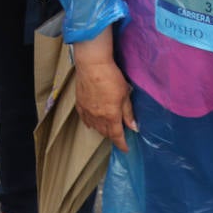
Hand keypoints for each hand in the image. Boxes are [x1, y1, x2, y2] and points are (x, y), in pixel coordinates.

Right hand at [72, 30, 136, 151]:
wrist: (92, 64)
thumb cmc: (110, 77)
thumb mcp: (125, 94)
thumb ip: (128, 113)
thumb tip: (133, 127)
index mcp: (111, 116)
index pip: (117, 136)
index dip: (122, 144)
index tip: (126, 149)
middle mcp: (97, 116)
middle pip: (105, 132)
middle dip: (113, 136)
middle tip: (119, 134)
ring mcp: (87, 110)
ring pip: (94, 127)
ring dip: (102, 130)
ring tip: (107, 129)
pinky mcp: (79, 103)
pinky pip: (84, 118)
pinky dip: (89, 123)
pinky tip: (91, 123)